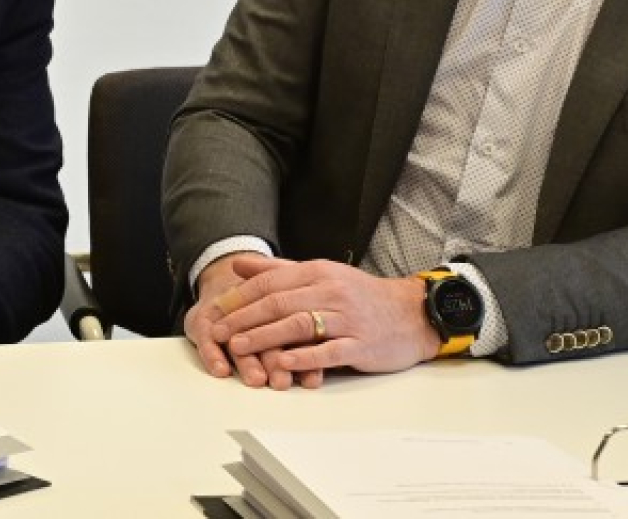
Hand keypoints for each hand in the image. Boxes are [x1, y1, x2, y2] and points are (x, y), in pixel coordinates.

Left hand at [198, 254, 441, 388]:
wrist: (411, 314)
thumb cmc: (359, 295)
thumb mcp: (321, 274)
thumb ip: (279, 271)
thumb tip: (238, 265)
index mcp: (318, 272)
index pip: (270, 282)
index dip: (239, 297)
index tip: (215, 310)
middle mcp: (331, 291)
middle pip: (279, 303)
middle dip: (243, 318)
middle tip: (218, 331)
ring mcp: (347, 319)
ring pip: (299, 325)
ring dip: (264, 337)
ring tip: (239, 347)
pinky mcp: (362, 345)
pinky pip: (329, 351)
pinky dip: (303, 357)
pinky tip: (282, 362)